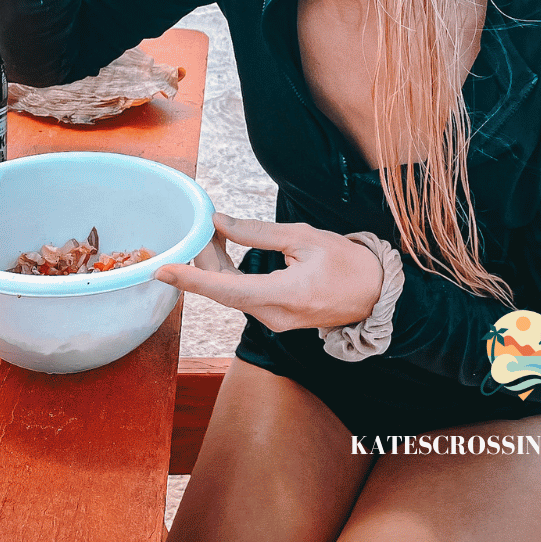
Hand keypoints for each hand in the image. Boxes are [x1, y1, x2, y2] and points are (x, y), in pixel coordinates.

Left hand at [154, 213, 384, 331]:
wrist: (378, 294)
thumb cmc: (347, 263)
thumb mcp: (303, 238)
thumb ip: (257, 232)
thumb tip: (219, 222)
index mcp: (284, 295)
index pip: (226, 290)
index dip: (192, 279)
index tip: (163, 270)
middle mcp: (273, 315)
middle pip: (223, 289)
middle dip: (204, 258)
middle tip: (198, 226)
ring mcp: (274, 319)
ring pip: (231, 292)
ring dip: (216, 264)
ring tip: (212, 232)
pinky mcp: (276, 316)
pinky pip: (244, 295)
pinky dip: (230, 274)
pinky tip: (225, 250)